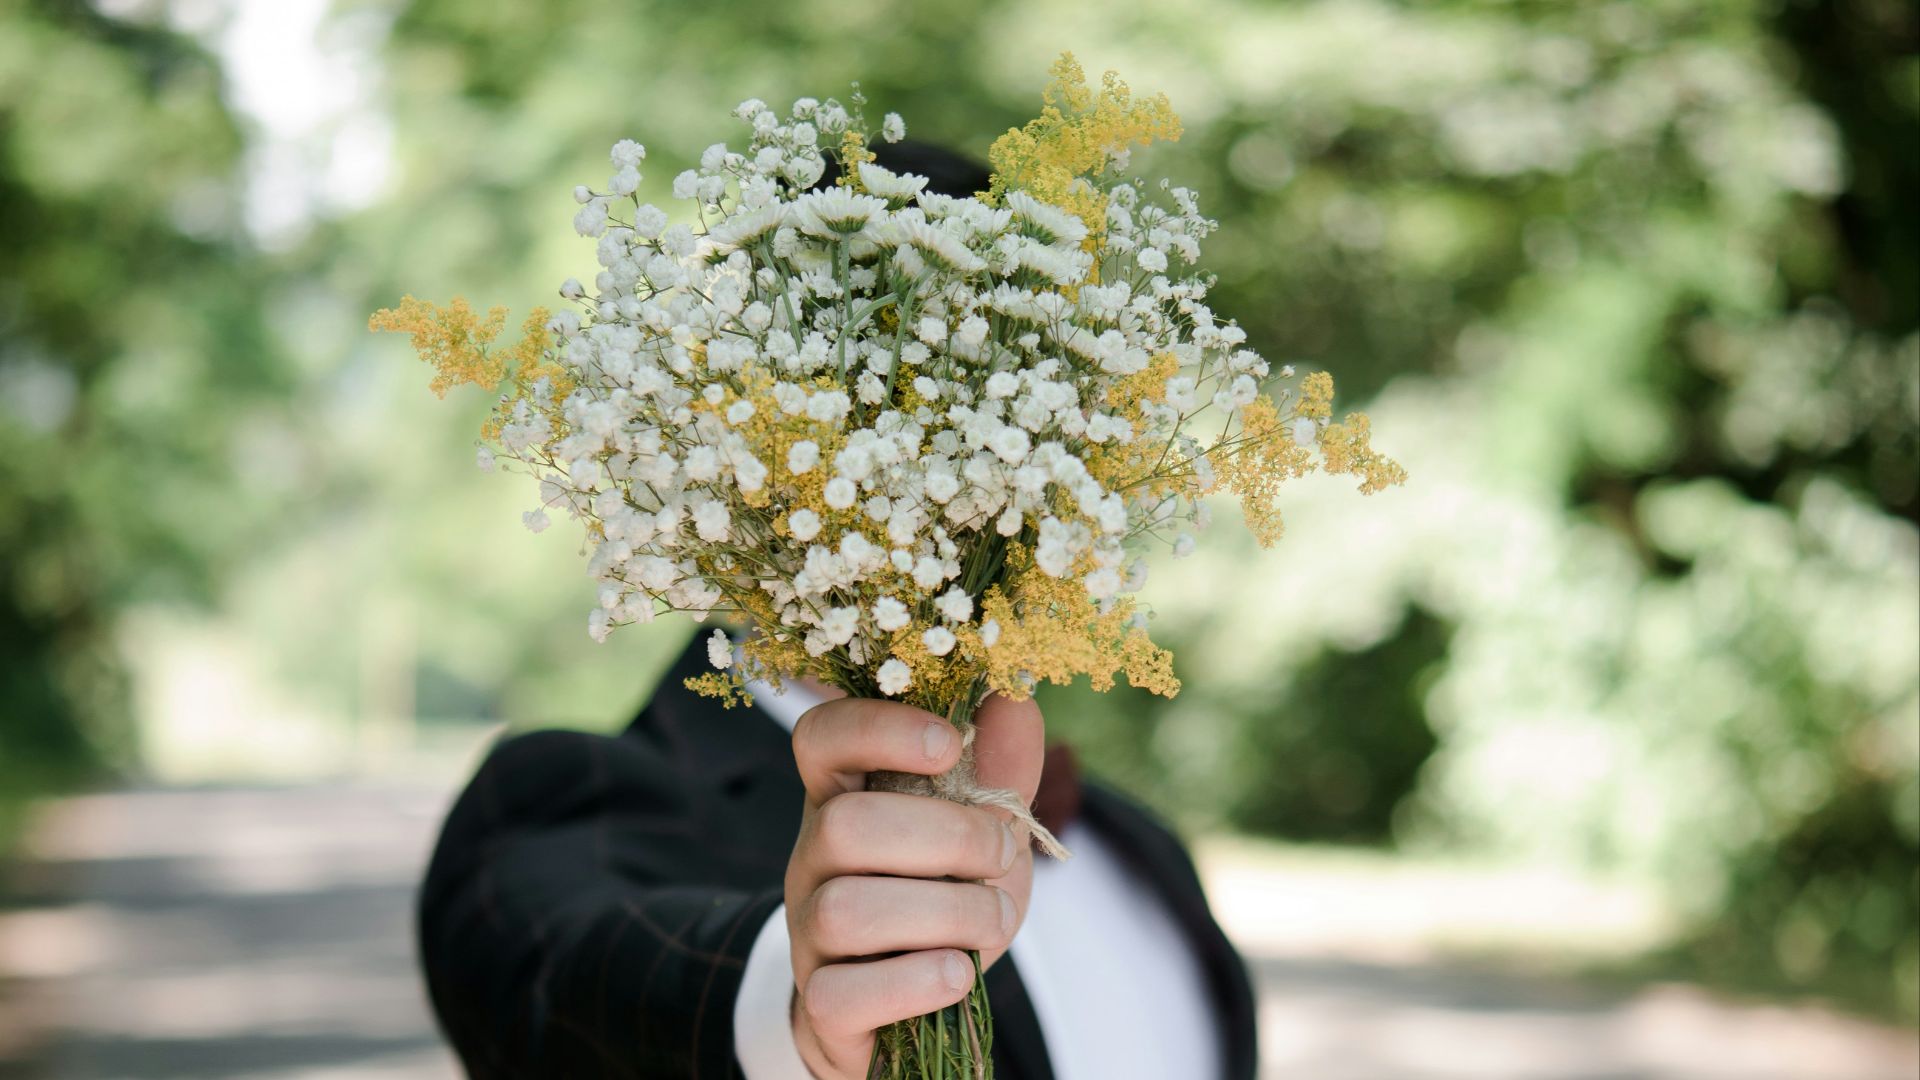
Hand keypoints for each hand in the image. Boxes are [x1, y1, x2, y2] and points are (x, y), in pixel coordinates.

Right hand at [783, 693, 1044, 1077]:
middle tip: (999, 853)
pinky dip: (918, 983)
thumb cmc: (942, 896)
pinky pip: (843, 994)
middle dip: (946, 837)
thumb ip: (1000, 766)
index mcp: (844, 796)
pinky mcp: (822, 1002)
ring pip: (846, 910)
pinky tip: (957, 974)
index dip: (879, 728)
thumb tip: (1016, 694)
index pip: (821, 736)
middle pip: (843, 825)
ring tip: (994, 919)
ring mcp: (809, 932)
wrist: (906, 1000)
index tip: (950, 743)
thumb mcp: (982, 828)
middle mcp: (813, 858)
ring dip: (948, 913)